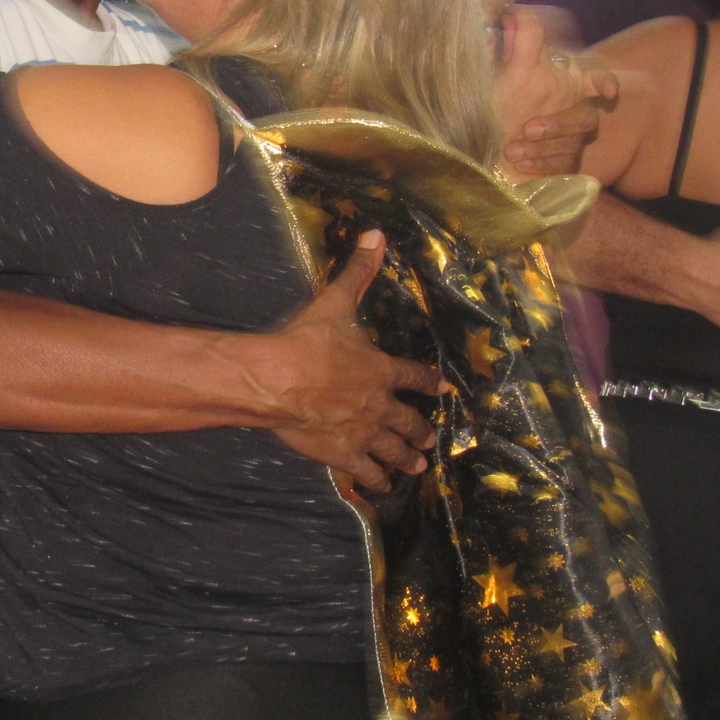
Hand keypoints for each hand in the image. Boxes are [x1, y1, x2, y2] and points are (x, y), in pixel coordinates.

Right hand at [253, 231, 446, 493]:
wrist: (278, 380)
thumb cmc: (307, 341)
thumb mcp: (336, 301)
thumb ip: (358, 271)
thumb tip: (376, 233)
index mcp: (382, 369)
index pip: (414, 376)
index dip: (429, 381)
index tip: (442, 388)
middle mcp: (380, 404)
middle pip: (409, 420)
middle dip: (421, 429)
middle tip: (430, 438)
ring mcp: (364, 432)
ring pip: (394, 449)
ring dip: (408, 457)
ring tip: (418, 465)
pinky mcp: (342, 453)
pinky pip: (366, 471)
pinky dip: (377, 479)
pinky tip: (382, 485)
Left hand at [492, 7, 617, 177]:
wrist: (474, 146)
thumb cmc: (489, 102)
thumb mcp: (498, 71)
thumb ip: (513, 44)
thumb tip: (515, 12)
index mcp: (561, 81)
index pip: (594, 78)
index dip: (604, 83)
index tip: (608, 92)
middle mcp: (569, 109)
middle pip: (586, 117)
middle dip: (559, 124)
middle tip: (528, 128)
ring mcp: (569, 140)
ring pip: (574, 145)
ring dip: (543, 148)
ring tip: (512, 149)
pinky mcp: (563, 166)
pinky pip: (564, 168)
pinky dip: (541, 165)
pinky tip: (520, 164)